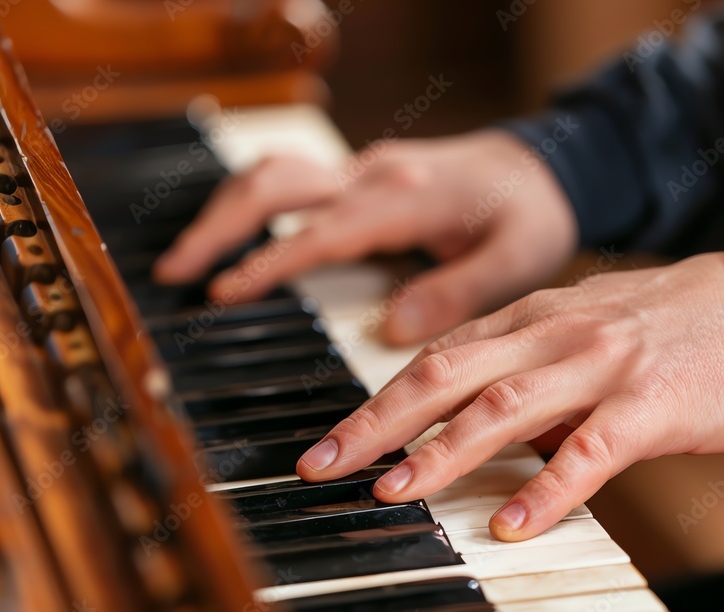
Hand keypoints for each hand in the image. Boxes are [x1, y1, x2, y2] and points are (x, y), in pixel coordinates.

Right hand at [153, 131, 577, 344]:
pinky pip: (296, 181)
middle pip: (277, 184)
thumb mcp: (516, 261)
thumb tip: (391, 330)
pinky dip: (255, 206)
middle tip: (176, 272)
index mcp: (407, 197)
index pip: (322, 230)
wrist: (547, 167)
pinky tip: (238, 235)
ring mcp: (367, 170)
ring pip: (277, 174)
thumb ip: (456, 293)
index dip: (269, 260)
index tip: (223, 293)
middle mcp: (377, 175)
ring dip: (226, 210)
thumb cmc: (533, 215)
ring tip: (189, 258)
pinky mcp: (364, 176)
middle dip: (219, 225)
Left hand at [297, 252, 723, 540]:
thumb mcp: (579, 329)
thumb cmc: (663, 327)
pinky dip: (548, 490)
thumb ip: (520, 366)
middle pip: (446, 375)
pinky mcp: (649, 406)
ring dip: (441, 452)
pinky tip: (512, 526)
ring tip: (395, 490)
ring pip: (503, 408)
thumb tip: (466, 420)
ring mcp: (600, 367)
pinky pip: (590, 452)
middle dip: (377, 423)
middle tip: (323, 466)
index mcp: (530, 317)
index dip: (378, 401)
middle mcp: (553, 335)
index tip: (331, 442)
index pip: (436, 357)